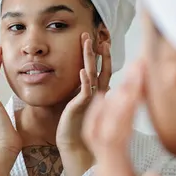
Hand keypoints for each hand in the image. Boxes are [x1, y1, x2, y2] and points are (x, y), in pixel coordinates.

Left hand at [56, 33, 110, 175]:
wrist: (72, 141)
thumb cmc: (75, 122)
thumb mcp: (80, 102)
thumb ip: (86, 90)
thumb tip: (95, 82)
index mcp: (97, 91)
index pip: (103, 69)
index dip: (102, 55)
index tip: (101, 39)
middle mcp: (98, 93)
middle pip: (102, 68)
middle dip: (99, 51)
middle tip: (96, 34)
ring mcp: (92, 99)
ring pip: (94, 74)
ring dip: (91, 58)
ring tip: (89, 43)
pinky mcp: (82, 106)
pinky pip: (85, 91)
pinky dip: (84, 80)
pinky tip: (83, 70)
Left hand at [82, 60, 162, 175]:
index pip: (113, 136)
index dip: (122, 109)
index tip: (134, 85)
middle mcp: (104, 169)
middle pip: (104, 125)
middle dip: (120, 95)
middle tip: (135, 69)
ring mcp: (103, 166)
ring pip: (98, 127)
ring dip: (110, 100)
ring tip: (124, 77)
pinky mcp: (106, 167)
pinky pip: (97, 134)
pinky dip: (101, 113)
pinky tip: (105, 98)